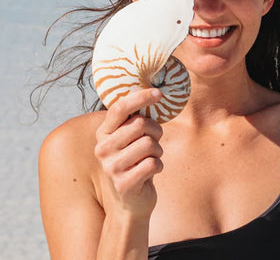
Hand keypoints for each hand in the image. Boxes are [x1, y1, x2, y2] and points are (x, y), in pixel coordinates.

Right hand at [95, 88, 163, 218]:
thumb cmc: (135, 162)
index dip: (140, 97)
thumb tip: (154, 93)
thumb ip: (135, 119)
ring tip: (152, 157)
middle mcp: (103, 149)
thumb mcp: (130, 139)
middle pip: (140, 124)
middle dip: (156, 130)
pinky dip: (159, 166)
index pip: (120, 107)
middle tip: (156, 140)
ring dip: (158, 150)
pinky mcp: (123, 184)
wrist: (130, 203)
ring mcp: (111, 167)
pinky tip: (151, 172)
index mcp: (103, 133)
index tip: (158, 93)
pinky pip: (153, 164)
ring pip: (149, 143)